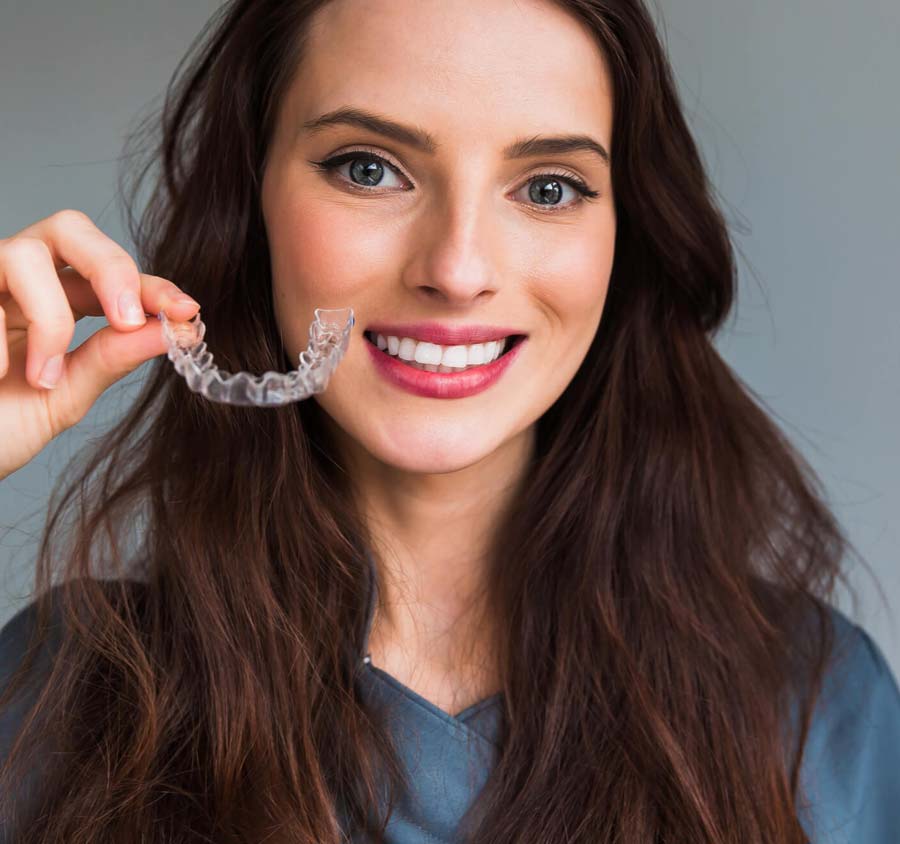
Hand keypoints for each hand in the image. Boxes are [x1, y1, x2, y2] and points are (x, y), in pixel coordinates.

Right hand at [0, 209, 199, 480]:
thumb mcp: (60, 398)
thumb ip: (109, 360)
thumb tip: (179, 331)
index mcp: (53, 304)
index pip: (113, 279)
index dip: (153, 288)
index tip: (188, 313)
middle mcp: (16, 285)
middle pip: (69, 229)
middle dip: (109, 266)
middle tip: (125, 316)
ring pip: (24, 253)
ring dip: (49, 318)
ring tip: (42, 377)